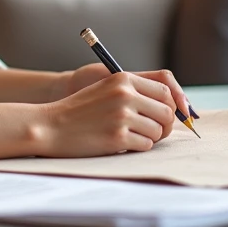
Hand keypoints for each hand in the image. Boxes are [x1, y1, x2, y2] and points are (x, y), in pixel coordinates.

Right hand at [33, 71, 185, 157]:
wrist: (51, 125)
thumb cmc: (80, 110)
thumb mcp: (106, 89)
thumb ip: (135, 92)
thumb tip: (173, 106)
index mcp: (123, 79)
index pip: (165, 90)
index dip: (174, 106)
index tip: (176, 117)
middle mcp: (125, 94)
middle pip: (167, 112)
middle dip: (166, 125)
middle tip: (154, 131)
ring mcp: (121, 116)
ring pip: (158, 131)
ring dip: (150, 138)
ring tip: (132, 136)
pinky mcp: (117, 137)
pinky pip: (145, 145)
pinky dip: (138, 147)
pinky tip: (122, 144)